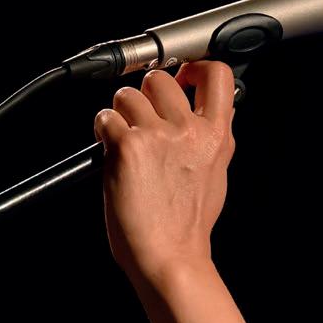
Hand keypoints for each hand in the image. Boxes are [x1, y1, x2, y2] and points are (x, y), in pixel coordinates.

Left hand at [93, 59, 236, 286]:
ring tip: (126, 140)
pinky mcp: (127, 147)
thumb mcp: (217, 173)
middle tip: (144, 117)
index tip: (184, 76)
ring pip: (128, 95)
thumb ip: (213, 138)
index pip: (218, 75)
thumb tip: (214, 112)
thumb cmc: (189, 223)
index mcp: (218, 136)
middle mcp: (190, 131)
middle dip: (146, 93)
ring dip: (121, 113)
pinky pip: (105, 118)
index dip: (196, 67)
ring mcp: (158, 136)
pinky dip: (103, 131)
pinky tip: (112, 151)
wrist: (169, 255)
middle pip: (162, 79)